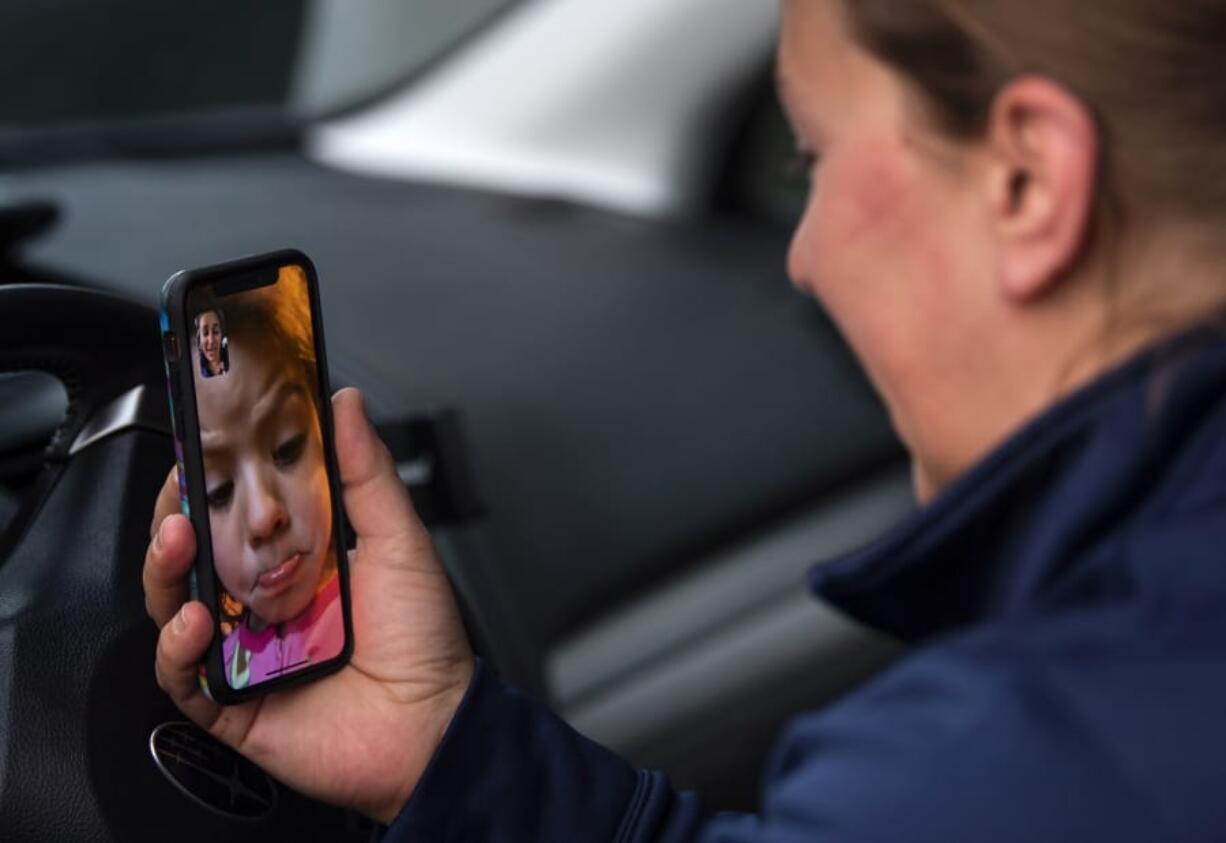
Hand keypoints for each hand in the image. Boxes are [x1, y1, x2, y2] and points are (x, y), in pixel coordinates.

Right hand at [143, 388, 474, 824]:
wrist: (435, 726)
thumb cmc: (424, 638)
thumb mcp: (398, 541)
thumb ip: (365, 473)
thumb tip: (344, 402)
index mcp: (295, 563)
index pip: (233, 515)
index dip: (208, 483)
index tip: (197, 446)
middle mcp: (261, 604)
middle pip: (192, 556)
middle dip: (174, 517)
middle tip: (180, 490)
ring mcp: (242, 654)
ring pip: (172, 607)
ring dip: (163, 571)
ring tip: (178, 541)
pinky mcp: (231, 704)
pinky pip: (181, 677)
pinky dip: (176, 649)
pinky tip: (194, 623)